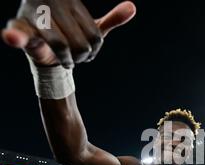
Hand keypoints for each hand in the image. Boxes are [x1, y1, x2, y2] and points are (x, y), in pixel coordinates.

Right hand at [2, 0, 135, 67]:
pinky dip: (16, 37)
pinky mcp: (21, 30)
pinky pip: (20, 35)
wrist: (45, 49)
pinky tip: (12, 37)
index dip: (93, 49)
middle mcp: (52, 4)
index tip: (87, 50)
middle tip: (74, 56)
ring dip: (67, 59)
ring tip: (65, 58)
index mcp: (70, 2)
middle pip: (80, 44)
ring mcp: (35, 16)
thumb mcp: (93, 27)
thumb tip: (132, 7)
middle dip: (81, 56)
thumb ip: (112, 18)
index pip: (95, 36)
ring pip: (63, 47)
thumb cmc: (71, 35)